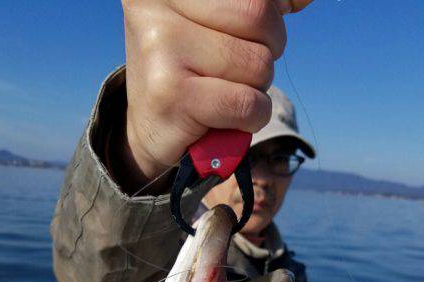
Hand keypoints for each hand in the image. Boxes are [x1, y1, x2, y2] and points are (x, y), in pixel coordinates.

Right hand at [120, 0, 313, 192]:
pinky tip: (226, 119)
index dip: (273, 12)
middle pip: (260, 17)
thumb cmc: (191, 69)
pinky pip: (247, 103)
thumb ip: (261, 3)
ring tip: (223, 94)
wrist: (150, 126)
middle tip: (235, 71)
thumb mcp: (220, 24)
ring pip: (258, 64)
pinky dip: (251, 118)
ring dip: (256, 90)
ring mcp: (162, 47)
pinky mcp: (172, 94)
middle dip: (265, 52)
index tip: (253, 34)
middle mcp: (157, 3)